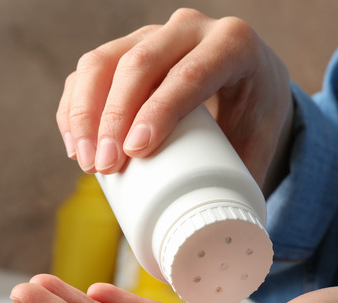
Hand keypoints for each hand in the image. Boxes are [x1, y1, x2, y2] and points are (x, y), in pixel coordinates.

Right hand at [56, 8, 291, 185]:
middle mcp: (191, 28)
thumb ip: (251, 178)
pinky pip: (88, 70)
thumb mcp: (264, 139)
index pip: (190, 73)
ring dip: (85, 112)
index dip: (159, 110)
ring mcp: (153, 33)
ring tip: (85, 161)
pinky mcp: (126, 45)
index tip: (136, 150)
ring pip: (104, 60)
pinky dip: (74, 105)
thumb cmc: (256, 115)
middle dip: (113, 116)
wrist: (252, 82)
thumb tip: (229, 239)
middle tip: (104, 166)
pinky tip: (73, 142)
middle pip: (140, 62)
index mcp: (233, 44)